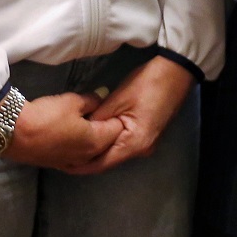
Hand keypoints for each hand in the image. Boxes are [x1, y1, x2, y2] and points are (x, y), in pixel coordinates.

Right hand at [1, 91, 122, 170]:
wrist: (14, 133)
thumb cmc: (47, 115)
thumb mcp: (72, 101)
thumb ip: (92, 100)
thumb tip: (104, 95)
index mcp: (96, 141)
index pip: (118, 128)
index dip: (117, 115)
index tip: (113, 105)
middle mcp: (88, 157)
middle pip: (107, 142)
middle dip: (107, 129)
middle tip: (101, 112)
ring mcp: (73, 164)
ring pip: (93, 152)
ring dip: (94, 139)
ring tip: (87, 122)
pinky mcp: (59, 165)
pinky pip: (78, 157)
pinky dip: (80, 147)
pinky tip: (74, 136)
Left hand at [66, 55, 195, 175]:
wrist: (176, 71)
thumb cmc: (147, 83)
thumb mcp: (118, 99)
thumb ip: (98, 119)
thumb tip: (80, 130)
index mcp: (134, 144)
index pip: (101, 163)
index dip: (80, 165)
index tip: (60, 162)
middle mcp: (141, 150)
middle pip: (108, 160)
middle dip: (86, 159)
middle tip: (62, 154)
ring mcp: (146, 144)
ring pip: (115, 152)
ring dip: (96, 150)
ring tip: (73, 146)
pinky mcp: (147, 135)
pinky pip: (123, 144)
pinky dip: (108, 142)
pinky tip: (94, 136)